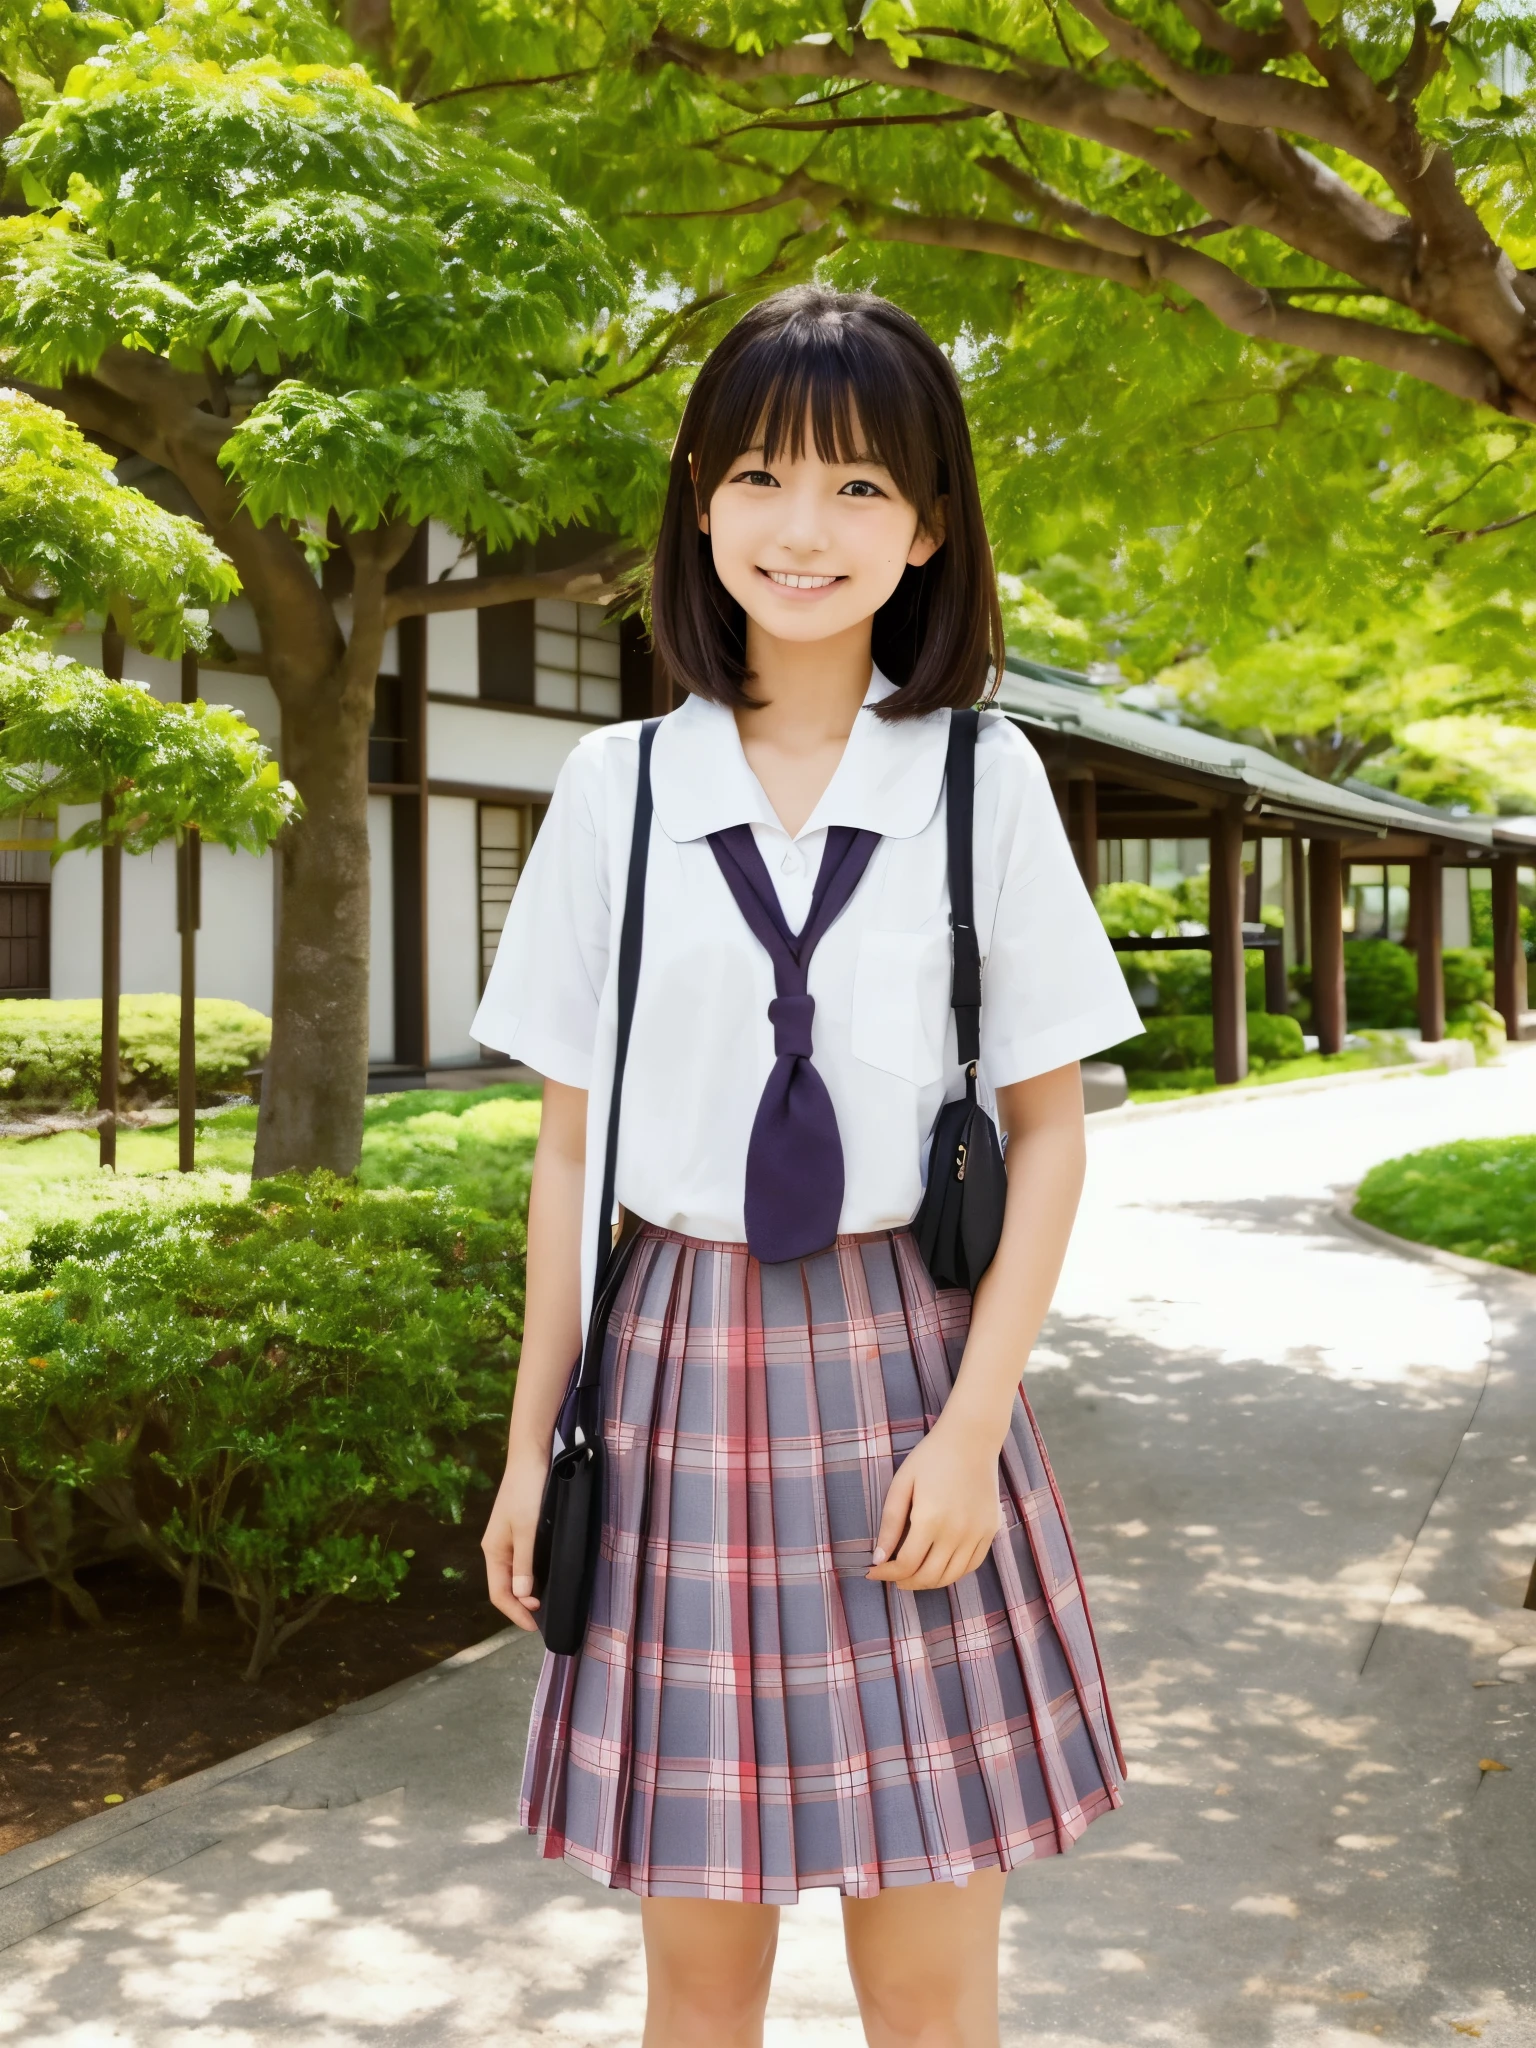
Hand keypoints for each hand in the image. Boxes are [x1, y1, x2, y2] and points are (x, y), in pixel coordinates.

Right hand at [481, 1438, 549, 1630]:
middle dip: (520, 1605)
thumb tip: (522, 1595)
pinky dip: (530, 1575)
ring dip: (526, 1592)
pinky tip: (544, 1578)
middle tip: (543, 1618)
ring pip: (514, 1575)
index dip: (515, 1612)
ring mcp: (508, 1539)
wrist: (531, 1457)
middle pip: (504, 1586)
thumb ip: (524, 1563)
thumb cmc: (527, 1491)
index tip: (534, 1626)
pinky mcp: (520, 1530)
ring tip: (544, 1604)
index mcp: (493, 1550)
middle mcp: (497, 1548)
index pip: (499, 1593)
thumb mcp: (527, 1530)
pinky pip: (522, 1562)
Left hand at [865, 1418, 1003, 1592]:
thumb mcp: (902, 1484)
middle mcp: (956, 1532)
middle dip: (905, 1582)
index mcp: (930, 1519)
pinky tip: (939, 1567)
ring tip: (912, 1576)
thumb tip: (878, 1557)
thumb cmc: (931, 1457)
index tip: (873, 1571)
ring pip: (951, 1577)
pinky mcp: (990, 1530)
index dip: (886, 1573)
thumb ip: (890, 1522)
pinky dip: (953, 1574)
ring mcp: (977, 1533)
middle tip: (891, 1576)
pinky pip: (972, 1565)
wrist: (972, 1439)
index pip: (905, 1564)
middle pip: (928, 1576)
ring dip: (928, 1582)